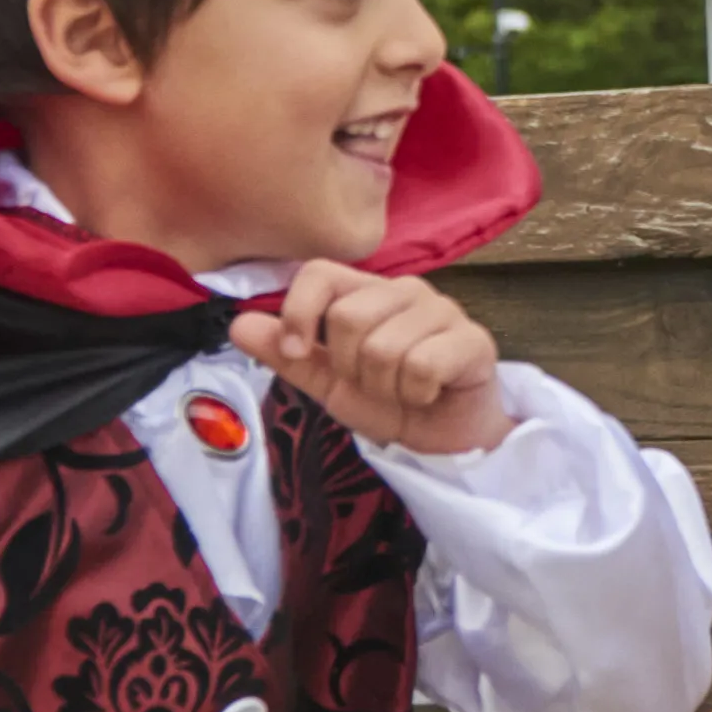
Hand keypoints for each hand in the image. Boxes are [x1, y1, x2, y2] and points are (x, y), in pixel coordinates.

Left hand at [251, 265, 512, 456]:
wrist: (444, 439)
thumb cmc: (389, 401)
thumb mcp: (326, 382)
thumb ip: (286, 353)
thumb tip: (238, 325)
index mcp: (365, 292)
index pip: (319, 272)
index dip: (299, 311)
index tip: (298, 351)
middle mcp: (404, 291)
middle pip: (347, 317)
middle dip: (349, 368)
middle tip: (371, 382)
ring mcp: (442, 311)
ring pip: (384, 348)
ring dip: (385, 388)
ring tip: (401, 390)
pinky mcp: (473, 340)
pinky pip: (423, 365)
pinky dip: (416, 393)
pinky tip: (427, 394)